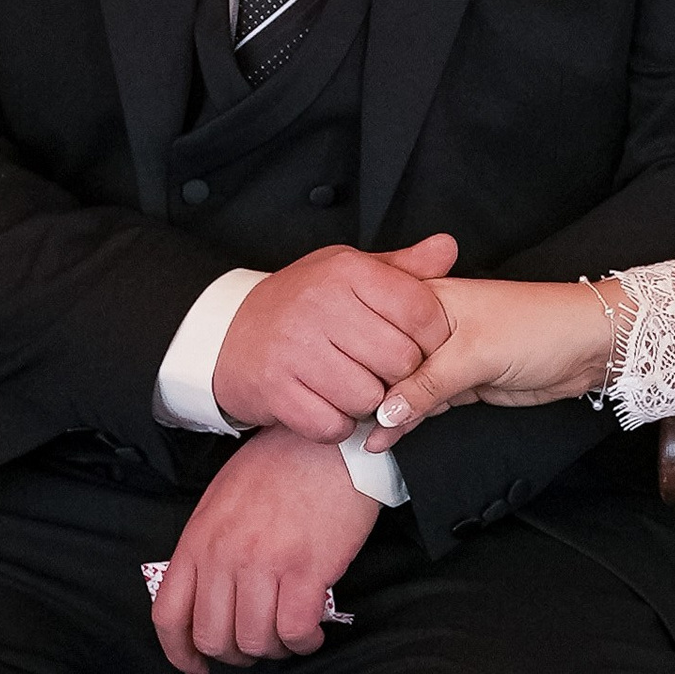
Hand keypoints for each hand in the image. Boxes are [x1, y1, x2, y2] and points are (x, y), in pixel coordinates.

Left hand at [151, 429, 378, 673]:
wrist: (329, 444)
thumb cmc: (280, 466)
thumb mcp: (223, 500)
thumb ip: (208, 546)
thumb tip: (209, 593)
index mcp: (198, 540)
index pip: (169, 615)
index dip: (180, 654)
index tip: (197, 668)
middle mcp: (224, 556)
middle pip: (213, 638)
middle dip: (237, 654)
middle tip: (258, 645)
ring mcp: (264, 563)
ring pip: (256, 641)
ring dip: (275, 649)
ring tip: (289, 635)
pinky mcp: (306, 570)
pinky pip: (295, 631)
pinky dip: (304, 642)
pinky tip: (312, 632)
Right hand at [211, 234, 458, 441]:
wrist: (225, 334)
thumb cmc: (300, 304)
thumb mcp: (348, 272)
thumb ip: (403, 268)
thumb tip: (448, 248)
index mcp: (345, 272)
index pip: (420, 312)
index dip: (432, 340)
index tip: (420, 348)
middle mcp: (321, 306)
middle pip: (400, 360)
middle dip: (400, 376)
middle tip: (383, 372)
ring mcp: (295, 349)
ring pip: (369, 398)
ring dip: (368, 403)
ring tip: (353, 387)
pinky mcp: (276, 390)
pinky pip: (333, 425)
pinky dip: (338, 425)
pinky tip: (329, 406)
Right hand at [373, 276, 618, 436]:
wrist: (589, 347)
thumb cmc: (538, 328)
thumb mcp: (475, 354)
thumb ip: (426, 384)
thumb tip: (385, 412)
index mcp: (428, 300)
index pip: (380, 332)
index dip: (363, 361)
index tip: (341, 389)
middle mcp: (432, 326)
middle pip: (389, 362)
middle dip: (372, 392)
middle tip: (350, 422)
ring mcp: (448, 356)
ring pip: (406, 387)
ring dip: (389, 411)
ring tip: (360, 436)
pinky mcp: (463, 382)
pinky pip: (427, 402)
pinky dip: (410, 420)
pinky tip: (386, 438)